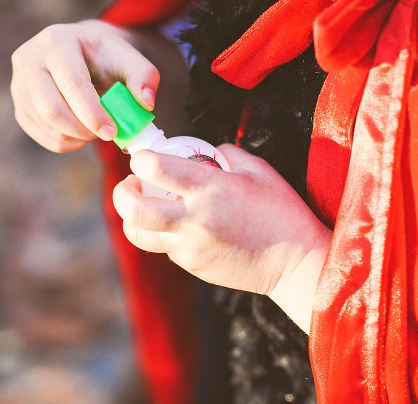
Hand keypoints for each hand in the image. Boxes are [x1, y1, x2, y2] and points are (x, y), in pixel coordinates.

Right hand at [10, 20, 158, 151]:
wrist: (84, 53)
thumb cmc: (107, 56)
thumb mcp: (129, 57)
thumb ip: (144, 75)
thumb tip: (146, 102)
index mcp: (56, 41)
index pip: (71, 84)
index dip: (92, 112)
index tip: (112, 131)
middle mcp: (28, 59)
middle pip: (50, 109)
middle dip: (82, 129)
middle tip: (107, 134)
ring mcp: (18, 84)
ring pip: (46, 126)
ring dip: (77, 137)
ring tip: (97, 127)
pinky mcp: (19, 106)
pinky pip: (42, 136)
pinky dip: (67, 142)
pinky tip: (82, 132)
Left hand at [111, 144, 330, 330]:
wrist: (295, 263)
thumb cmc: (282, 212)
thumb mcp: (260, 170)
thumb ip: (228, 155)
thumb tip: (209, 152)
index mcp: (210, 189)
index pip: (156, 169)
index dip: (141, 159)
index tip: (144, 157)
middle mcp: (194, 220)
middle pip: (134, 210)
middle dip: (122, 192)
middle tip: (131, 183)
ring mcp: (190, 247)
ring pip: (139, 234)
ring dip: (132, 217)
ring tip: (145, 205)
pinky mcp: (192, 265)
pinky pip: (164, 247)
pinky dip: (163, 233)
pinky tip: (181, 224)